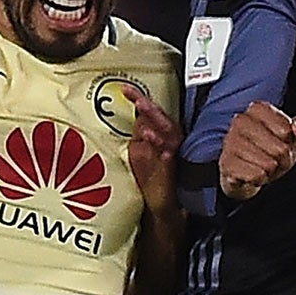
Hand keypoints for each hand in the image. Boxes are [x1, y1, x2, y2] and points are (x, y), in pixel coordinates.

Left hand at [126, 89, 183, 218]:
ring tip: (142, 107)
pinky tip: (151, 138)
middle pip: (161, 118)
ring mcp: (170, 155)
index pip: (151, 113)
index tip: (125, 89)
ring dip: (155, 120)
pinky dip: (161, 145)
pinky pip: (168, 154)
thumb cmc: (152, 178)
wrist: (163, 205)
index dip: (139, 99)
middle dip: (149, 106)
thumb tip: (134, 117)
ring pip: (168, 132)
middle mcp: (168, 142)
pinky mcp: (170, 169)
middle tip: (135, 96)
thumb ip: (139, 135)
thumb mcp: (139, 152)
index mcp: (159, 135)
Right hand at [218, 102, 295, 200]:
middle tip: (276, 159)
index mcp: (257, 109)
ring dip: (271, 171)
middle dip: (283, 159)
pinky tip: (254, 174)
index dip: (289, 141)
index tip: (284, 141)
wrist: (246, 171)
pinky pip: (255, 175)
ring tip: (264, 166)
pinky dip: (259, 179)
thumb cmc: (269, 150)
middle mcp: (240, 121)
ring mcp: (230, 142)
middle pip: (279, 149)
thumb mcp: (290, 137)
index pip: (286, 128)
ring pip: (268, 163)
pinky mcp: (226, 163)